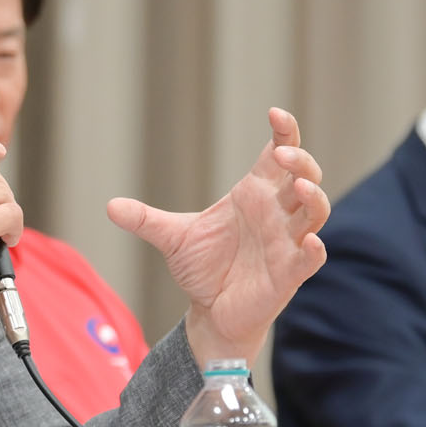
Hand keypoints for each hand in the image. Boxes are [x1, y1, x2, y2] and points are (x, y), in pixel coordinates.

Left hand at [107, 107, 327, 365]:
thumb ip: (146, 220)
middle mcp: (276, 214)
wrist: (209, 312)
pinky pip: (310, 258)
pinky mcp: (289, 273)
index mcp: (254, 195)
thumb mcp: (172, 239)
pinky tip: (312, 241)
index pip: (279, 155)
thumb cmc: (203, 268)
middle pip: (304, 176)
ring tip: (300, 187)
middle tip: (283, 155)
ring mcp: (287, 242)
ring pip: (315, 211)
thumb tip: (110, 206)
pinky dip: (315, 249)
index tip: (275, 114)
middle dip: (300, 162)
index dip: (285, 133)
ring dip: (314, 197)